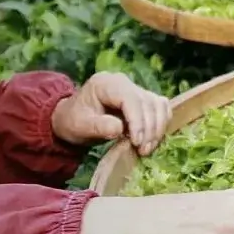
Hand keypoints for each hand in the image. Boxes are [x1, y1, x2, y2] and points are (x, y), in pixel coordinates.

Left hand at [52, 71, 170, 155]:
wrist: (72, 118)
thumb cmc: (74, 121)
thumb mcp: (80, 126)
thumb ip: (98, 126)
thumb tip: (119, 129)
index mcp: (106, 83)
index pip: (130, 98)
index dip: (137, 120)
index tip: (137, 142)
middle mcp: (124, 82)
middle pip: (147, 102)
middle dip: (149, 128)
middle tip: (143, 151)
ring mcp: (135, 89)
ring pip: (158, 105)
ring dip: (158, 128)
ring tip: (147, 149)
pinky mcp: (144, 100)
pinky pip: (161, 108)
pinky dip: (161, 124)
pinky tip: (152, 140)